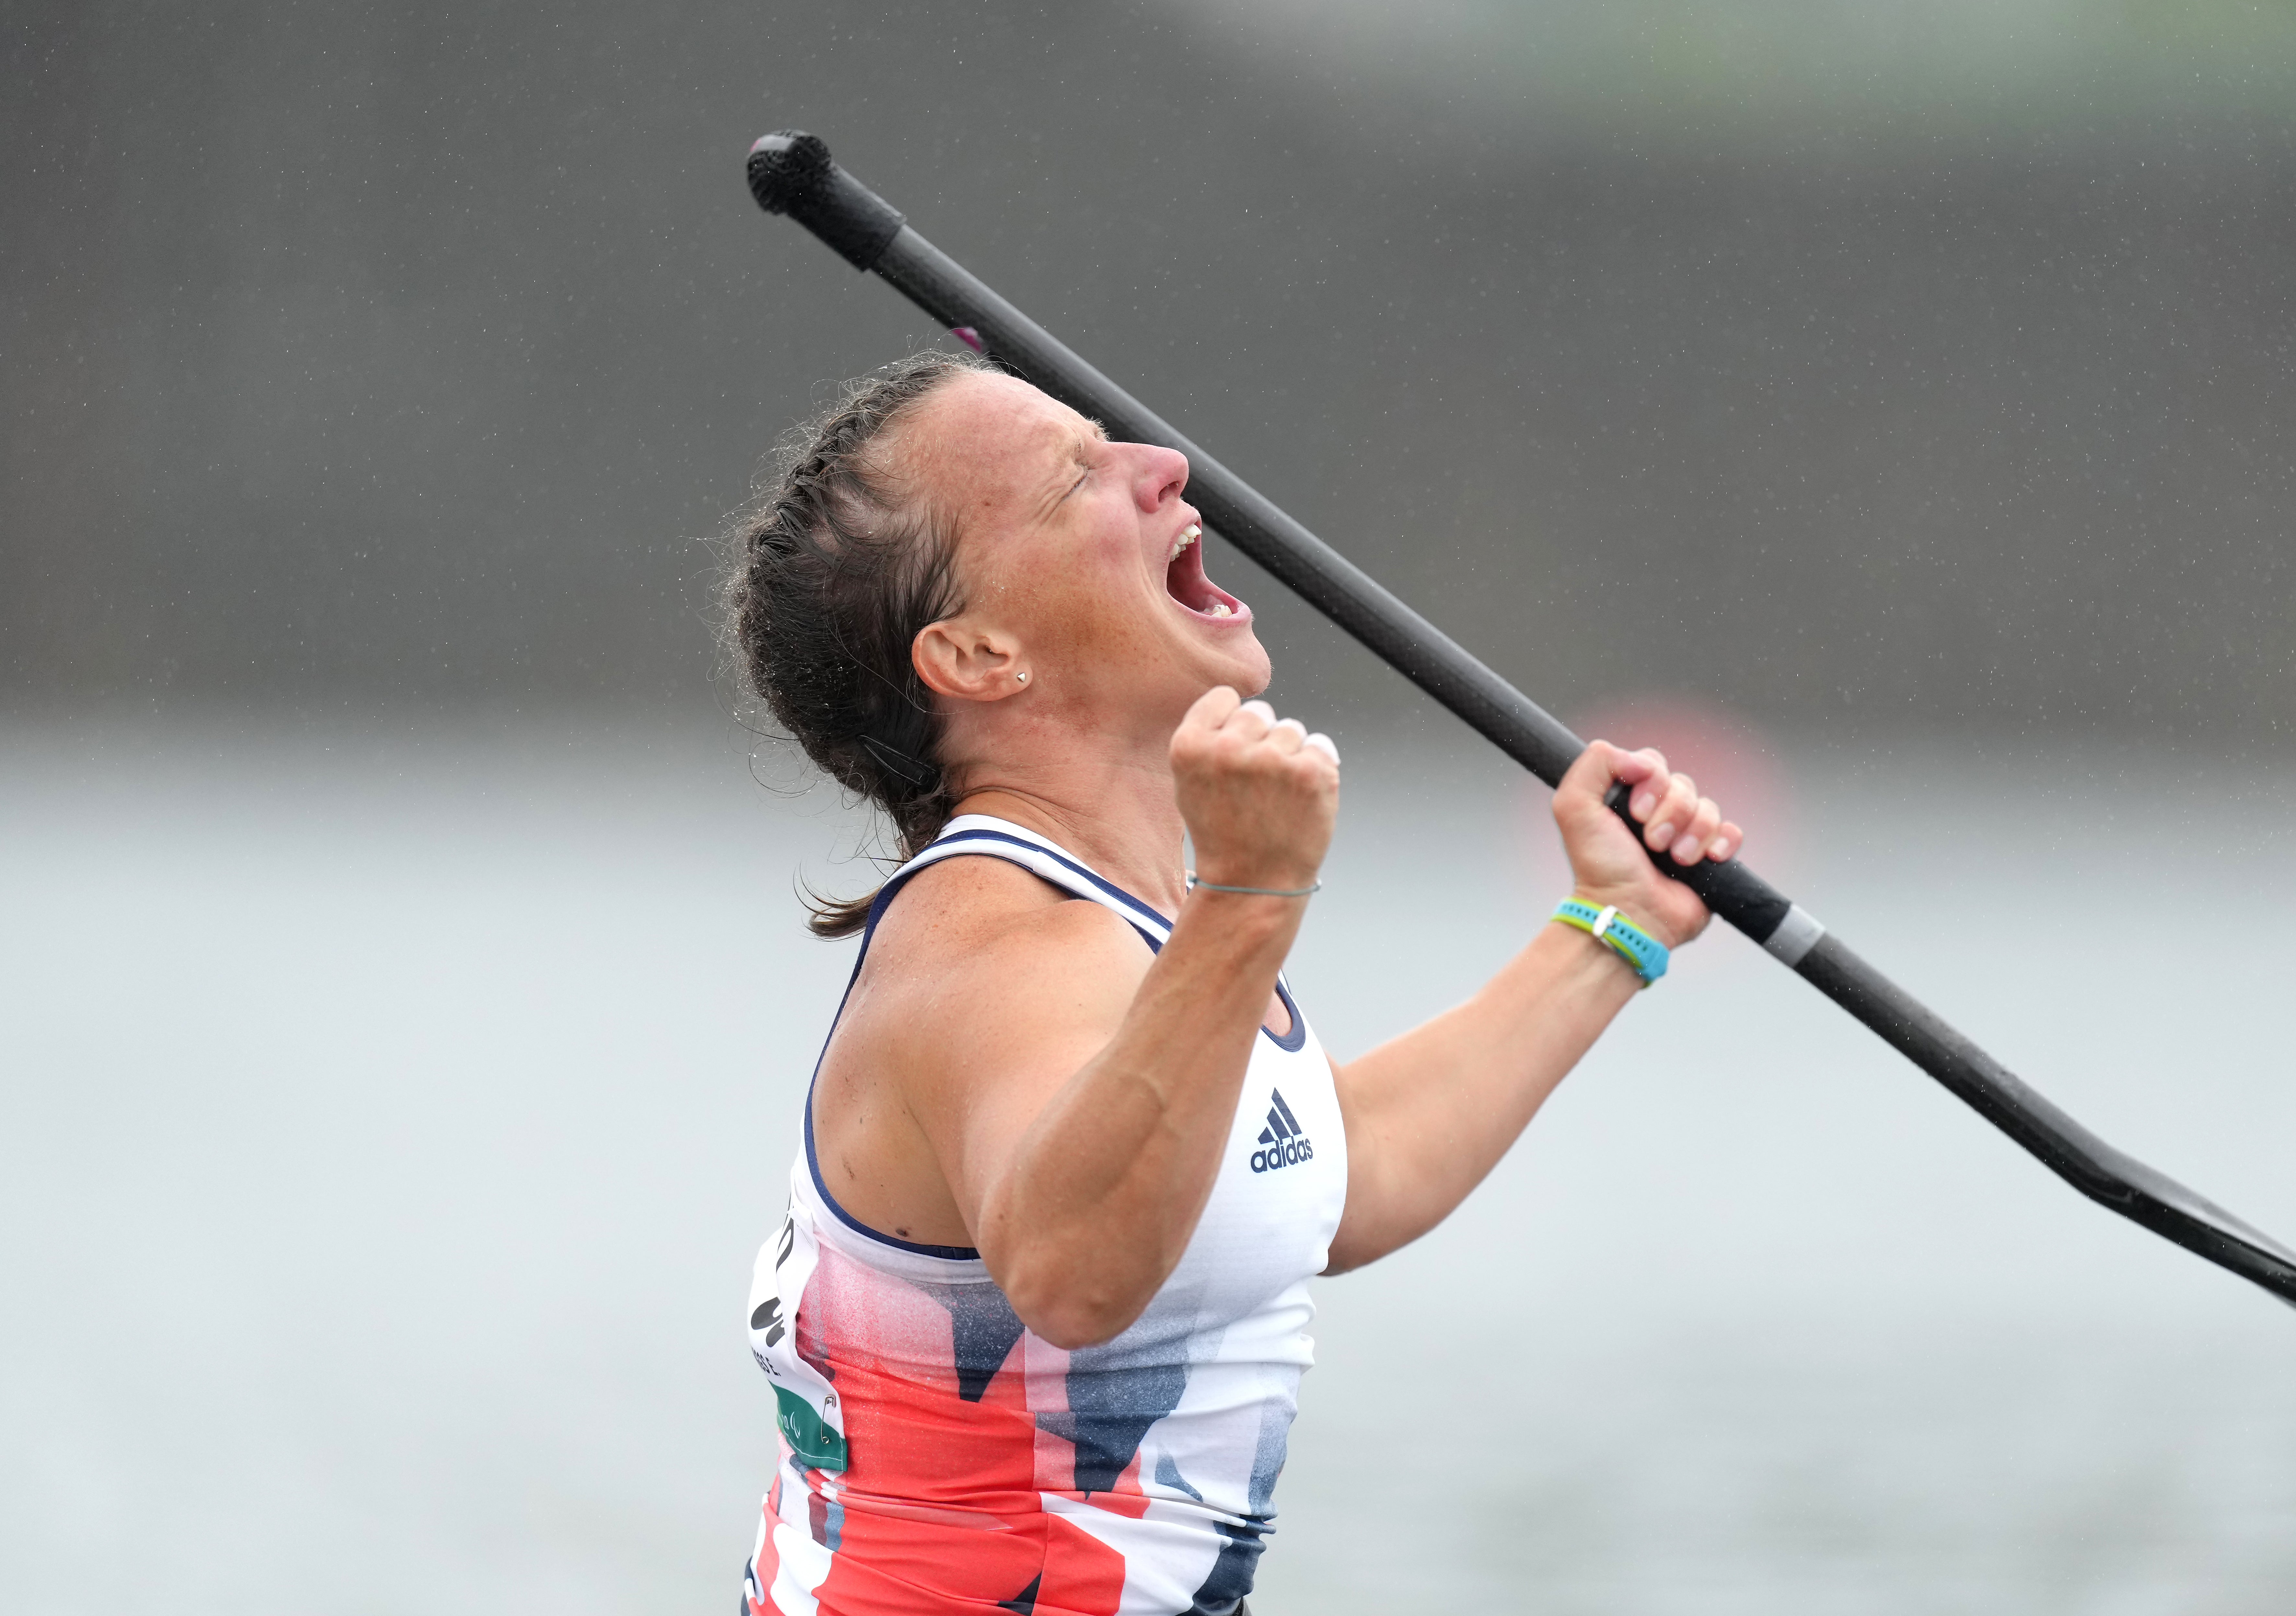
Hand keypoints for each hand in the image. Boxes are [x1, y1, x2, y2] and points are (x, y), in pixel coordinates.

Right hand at [1171, 689, 1339, 892]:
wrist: (1253, 883)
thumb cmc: (1223, 836)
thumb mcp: (1189, 784)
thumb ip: (1206, 739)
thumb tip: (1236, 704)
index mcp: (1190, 747)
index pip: (1224, 697)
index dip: (1232, 722)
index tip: (1236, 750)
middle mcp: (1228, 748)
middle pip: (1259, 711)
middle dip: (1261, 739)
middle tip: (1257, 782)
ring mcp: (1272, 759)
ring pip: (1292, 728)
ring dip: (1289, 755)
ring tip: (1277, 795)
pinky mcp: (1311, 771)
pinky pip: (1321, 744)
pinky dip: (1316, 767)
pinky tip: (1300, 797)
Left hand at [1552, 741, 1742, 949]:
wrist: (1628, 912)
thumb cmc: (1599, 867)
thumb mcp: (1574, 806)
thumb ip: (1595, 763)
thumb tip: (1642, 760)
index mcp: (1628, 797)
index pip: (1653, 763)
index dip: (1650, 782)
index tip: (1635, 812)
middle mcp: (1658, 812)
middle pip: (1683, 784)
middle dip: (1669, 812)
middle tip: (1651, 842)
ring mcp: (1686, 834)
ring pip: (1707, 808)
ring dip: (1690, 833)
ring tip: (1673, 859)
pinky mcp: (1710, 857)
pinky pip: (1730, 831)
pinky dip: (1721, 842)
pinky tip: (1704, 859)